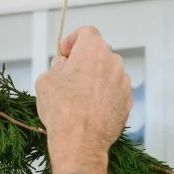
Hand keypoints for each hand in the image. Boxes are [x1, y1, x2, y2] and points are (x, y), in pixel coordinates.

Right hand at [35, 26, 131, 173]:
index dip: (73, 40)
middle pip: (98, 53)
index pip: (86, 32)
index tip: (64, 53)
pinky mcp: (128, 100)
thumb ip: (57, 66)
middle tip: (68, 76)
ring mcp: (123, 81)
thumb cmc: (62, 109)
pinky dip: (104, 94)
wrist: (81, 141)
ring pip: (107, 72)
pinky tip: (90, 108)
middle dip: (83, 61)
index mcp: (93, 49)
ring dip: (94, 78)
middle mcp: (113, 61)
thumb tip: (64, 66)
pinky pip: (114, 90)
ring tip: (78, 96)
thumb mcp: (46, 80)